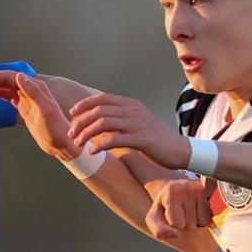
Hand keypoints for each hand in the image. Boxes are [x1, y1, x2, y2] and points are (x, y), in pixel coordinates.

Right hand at [0, 71, 77, 161]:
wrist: (61, 144)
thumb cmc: (56, 129)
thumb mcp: (45, 110)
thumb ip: (33, 92)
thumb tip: (19, 76)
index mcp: (34, 87)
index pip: (9, 77)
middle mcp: (30, 90)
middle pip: (4, 81)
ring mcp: (27, 99)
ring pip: (4, 88)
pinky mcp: (25, 108)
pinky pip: (8, 96)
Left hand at [67, 92, 190, 168]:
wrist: (179, 149)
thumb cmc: (155, 139)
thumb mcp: (136, 122)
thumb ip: (119, 119)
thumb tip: (97, 121)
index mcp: (130, 104)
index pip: (102, 98)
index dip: (84, 104)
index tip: (72, 114)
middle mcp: (133, 110)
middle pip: (99, 110)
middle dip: (81, 122)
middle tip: (71, 133)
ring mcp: (137, 123)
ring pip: (103, 123)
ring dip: (86, 134)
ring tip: (78, 143)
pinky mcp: (141, 138)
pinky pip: (115, 139)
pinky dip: (99, 145)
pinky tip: (92, 152)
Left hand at [147, 178, 213, 239]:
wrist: (175, 191)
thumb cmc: (164, 207)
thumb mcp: (154, 219)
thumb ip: (159, 230)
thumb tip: (177, 235)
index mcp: (171, 192)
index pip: (177, 224)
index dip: (174, 225)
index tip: (172, 215)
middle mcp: (187, 187)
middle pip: (191, 223)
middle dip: (186, 223)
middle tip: (182, 213)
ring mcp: (202, 189)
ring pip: (204, 221)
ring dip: (197, 222)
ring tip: (190, 211)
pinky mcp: (213, 193)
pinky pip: (212, 217)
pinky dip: (206, 218)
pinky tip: (198, 210)